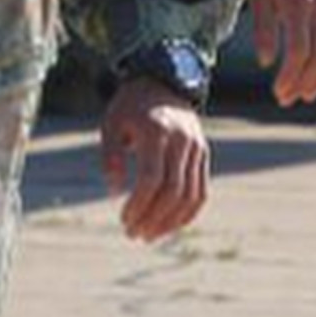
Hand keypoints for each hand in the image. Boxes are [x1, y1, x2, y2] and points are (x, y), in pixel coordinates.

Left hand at [99, 81, 210, 241]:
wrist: (164, 81)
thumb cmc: (130, 106)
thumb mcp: (111, 123)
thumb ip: (111, 156)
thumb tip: (115, 192)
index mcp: (156, 131)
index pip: (152, 178)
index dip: (139, 204)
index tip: (124, 220)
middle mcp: (182, 140)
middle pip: (173, 191)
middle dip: (153, 218)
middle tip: (133, 234)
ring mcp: (197, 148)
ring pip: (191, 195)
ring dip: (171, 221)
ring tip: (148, 235)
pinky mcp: (204, 154)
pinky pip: (202, 191)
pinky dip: (188, 213)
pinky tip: (169, 226)